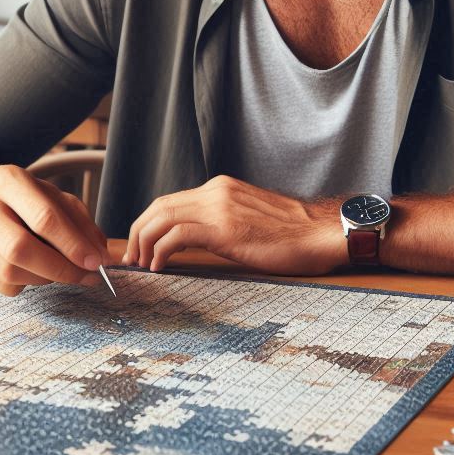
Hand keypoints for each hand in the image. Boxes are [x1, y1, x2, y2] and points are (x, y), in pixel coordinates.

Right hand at [0, 164, 109, 296]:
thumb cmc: (29, 203)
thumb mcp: (58, 200)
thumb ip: (82, 225)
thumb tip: (101, 256)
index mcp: (8, 180)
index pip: (43, 216)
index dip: (73, 243)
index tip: (95, 261)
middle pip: (20, 247)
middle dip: (60, 267)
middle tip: (86, 276)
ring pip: (10, 271)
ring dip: (47, 278)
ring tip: (64, 271)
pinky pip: (4, 284)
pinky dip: (29, 283)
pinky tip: (38, 271)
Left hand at [122, 175, 344, 275]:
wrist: (321, 233)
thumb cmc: (293, 235)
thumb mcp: (250, 219)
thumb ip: (223, 221)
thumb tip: (198, 241)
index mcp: (221, 188)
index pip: (171, 201)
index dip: (148, 223)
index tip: (140, 247)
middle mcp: (216, 191)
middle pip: (159, 206)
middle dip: (138, 232)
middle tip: (132, 259)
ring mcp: (219, 207)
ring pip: (162, 216)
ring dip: (143, 242)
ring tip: (142, 265)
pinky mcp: (224, 228)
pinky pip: (177, 234)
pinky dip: (160, 250)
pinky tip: (160, 267)